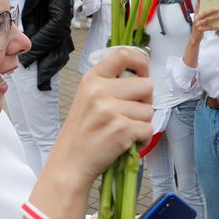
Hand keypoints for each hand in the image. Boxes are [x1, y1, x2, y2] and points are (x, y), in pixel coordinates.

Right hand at [49, 47, 152, 182]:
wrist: (69, 163)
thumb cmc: (81, 133)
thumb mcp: (87, 98)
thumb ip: (109, 84)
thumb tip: (141, 76)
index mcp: (92, 79)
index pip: (122, 54)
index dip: (141, 61)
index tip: (143, 73)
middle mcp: (100, 91)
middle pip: (146, 85)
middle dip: (145, 101)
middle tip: (129, 114)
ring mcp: (110, 110)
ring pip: (149, 110)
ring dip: (142, 123)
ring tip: (122, 131)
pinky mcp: (121, 130)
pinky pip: (148, 129)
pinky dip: (142, 139)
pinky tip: (126, 143)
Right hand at [189, 7, 218, 38]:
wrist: (195, 37)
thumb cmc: (199, 27)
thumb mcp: (200, 20)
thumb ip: (204, 16)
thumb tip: (214, 10)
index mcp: (196, 15)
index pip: (197, 6)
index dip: (198, 0)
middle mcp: (196, 18)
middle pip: (204, 12)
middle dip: (212, 10)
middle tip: (218, 8)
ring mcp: (197, 24)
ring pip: (207, 19)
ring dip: (214, 17)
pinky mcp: (200, 29)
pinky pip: (208, 28)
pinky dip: (214, 27)